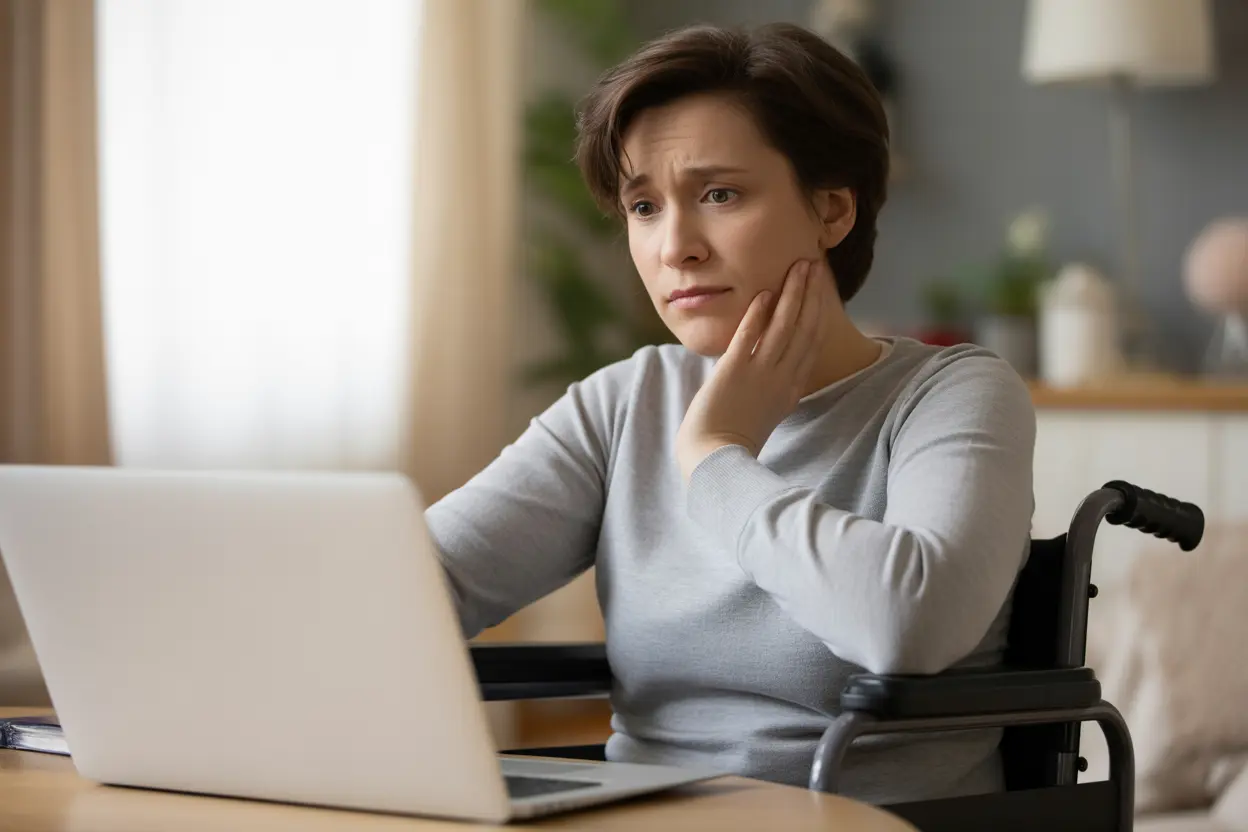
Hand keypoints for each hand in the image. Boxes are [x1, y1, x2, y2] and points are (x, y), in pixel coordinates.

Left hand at [676, 257, 828, 481]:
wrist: (714, 460)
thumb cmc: (733, 439)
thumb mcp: (765, 412)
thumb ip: (773, 390)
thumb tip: (773, 373)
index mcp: (790, 389)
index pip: (810, 343)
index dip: (817, 313)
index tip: (820, 290)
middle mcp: (780, 379)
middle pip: (803, 329)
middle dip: (811, 294)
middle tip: (815, 265)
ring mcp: (759, 375)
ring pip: (782, 328)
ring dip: (791, 295)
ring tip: (798, 267)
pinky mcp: (733, 373)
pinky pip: (749, 338)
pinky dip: (757, 315)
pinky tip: (763, 294)